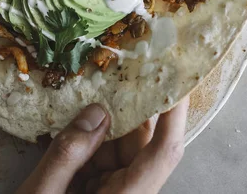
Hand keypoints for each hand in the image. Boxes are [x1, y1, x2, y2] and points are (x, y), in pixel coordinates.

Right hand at [19, 97, 188, 193]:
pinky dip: (93, 136)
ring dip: (109, 119)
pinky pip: (105, 157)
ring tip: (95, 86)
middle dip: (132, 106)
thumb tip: (97, 111)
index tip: (178, 80)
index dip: (174, 115)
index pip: (162, 153)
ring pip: (123, 146)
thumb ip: (69, 152)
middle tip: (123, 67)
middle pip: (142, 144)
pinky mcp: (102, 192)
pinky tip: (78, 117)